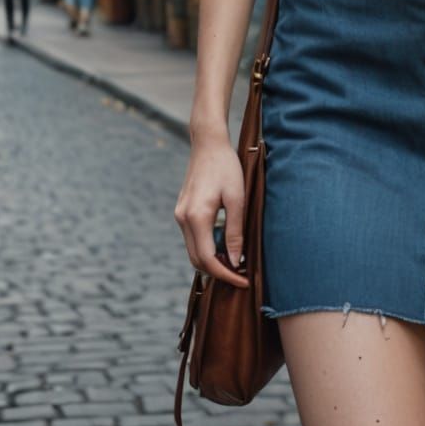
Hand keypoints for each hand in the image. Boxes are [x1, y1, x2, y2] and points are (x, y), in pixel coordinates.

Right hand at [174, 135, 250, 289]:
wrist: (208, 144)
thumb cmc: (227, 168)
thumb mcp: (237, 199)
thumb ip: (235, 232)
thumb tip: (236, 262)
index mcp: (196, 217)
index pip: (208, 260)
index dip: (226, 275)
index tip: (244, 281)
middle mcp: (183, 219)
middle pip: (197, 260)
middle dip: (219, 272)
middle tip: (242, 275)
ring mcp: (180, 215)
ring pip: (194, 251)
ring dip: (212, 261)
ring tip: (236, 261)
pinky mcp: (182, 211)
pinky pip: (193, 239)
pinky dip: (207, 248)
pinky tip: (225, 245)